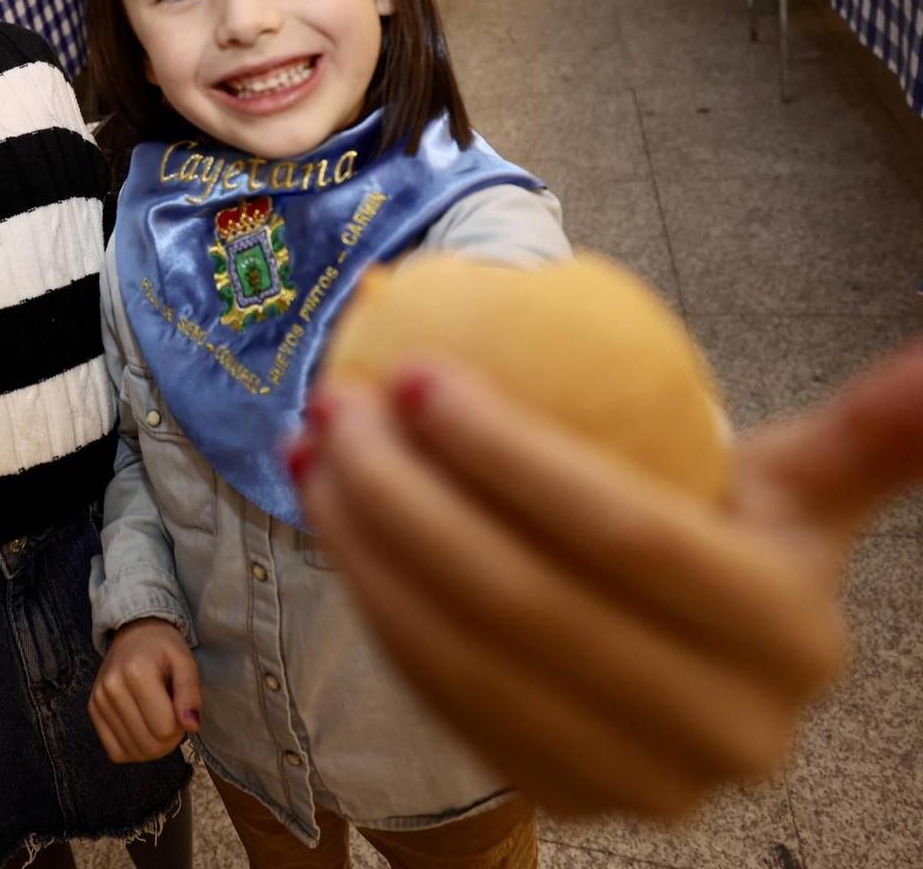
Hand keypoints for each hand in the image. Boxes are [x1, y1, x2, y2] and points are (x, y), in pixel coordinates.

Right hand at [89, 618, 201, 762]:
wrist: (134, 633)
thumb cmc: (163, 648)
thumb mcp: (185, 662)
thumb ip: (190, 694)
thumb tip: (192, 726)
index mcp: (136, 673)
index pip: (164, 728)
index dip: (180, 726)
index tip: (181, 708)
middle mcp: (111, 688)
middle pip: (148, 745)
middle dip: (168, 740)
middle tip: (172, 717)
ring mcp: (98, 701)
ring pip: (132, 752)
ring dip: (152, 746)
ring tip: (157, 720)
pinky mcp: (92, 710)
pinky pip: (115, 751)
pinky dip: (133, 749)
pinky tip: (142, 730)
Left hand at [293, 343, 922, 818]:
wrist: (692, 652)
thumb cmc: (725, 529)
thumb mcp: (793, 481)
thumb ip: (861, 435)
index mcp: (790, 632)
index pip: (624, 534)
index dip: (507, 452)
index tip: (414, 373)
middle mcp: (728, 729)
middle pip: (523, 601)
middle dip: (405, 495)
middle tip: (336, 407)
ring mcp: (638, 784)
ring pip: (461, 656)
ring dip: (363, 545)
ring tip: (311, 452)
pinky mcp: (559, 799)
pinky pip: (436, 695)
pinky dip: (370, 603)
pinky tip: (329, 520)